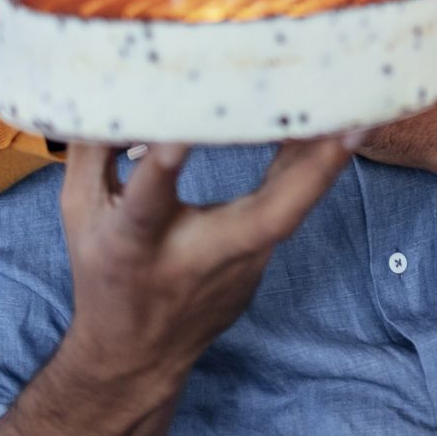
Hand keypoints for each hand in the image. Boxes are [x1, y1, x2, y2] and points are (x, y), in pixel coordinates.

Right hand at [56, 136, 353, 393]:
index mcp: (134, 244)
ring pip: (289, 213)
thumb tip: (110, 78)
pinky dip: (312, 168)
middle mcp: (193, 257)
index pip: (146, 205)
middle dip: (308, 171)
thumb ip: (92, 148)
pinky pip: (288, 208)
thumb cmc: (104, 269)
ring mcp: (237, 266)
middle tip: (348, 123)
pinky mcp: (260, 265)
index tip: (180, 132)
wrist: (137, 356)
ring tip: (357, 110)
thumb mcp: (79, 211)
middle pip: (262, 220)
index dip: (162, 166)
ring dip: (326, 162)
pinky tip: (335, 127)